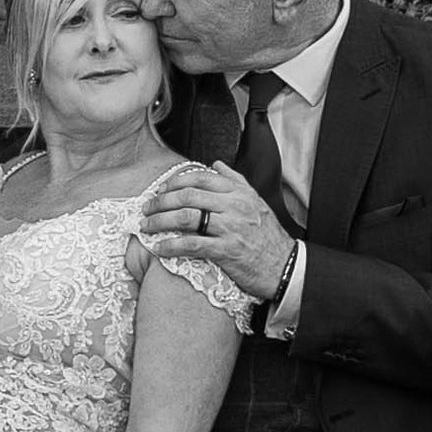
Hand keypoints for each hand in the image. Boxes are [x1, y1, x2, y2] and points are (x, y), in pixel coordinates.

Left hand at [139, 160, 294, 304]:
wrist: (285, 267)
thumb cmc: (269, 238)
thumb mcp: (256, 202)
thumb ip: (235, 181)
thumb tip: (216, 164)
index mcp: (239, 192)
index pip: (200, 178)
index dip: (175, 182)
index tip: (161, 190)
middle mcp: (234, 206)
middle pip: (188, 195)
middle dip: (161, 201)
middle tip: (147, 208)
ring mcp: (231, 228)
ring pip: (186, 217)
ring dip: (160, 221)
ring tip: (147, 226)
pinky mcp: (227, 251)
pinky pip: (192, 245)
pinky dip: (171, 245)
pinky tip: (159, 248)